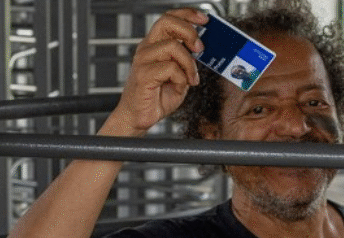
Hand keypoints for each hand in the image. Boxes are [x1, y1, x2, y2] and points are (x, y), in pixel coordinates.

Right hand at [114, 9, 207, 135]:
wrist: (139, 117)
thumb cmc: (156, 97)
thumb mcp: (180, 76)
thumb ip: (188, 62)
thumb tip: (201, 50)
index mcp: (155, 45)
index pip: (168, 18)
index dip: (187, 15)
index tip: (204, 20)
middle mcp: (147, 48)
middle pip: (167, 22)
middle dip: (189, 31)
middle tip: (200, 48)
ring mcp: (143, 60)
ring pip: (173, 46)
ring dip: (188, 63)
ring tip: (191, 78)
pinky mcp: (144, 74)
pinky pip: (170, 68)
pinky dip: (181, 78)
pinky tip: (179, 86)